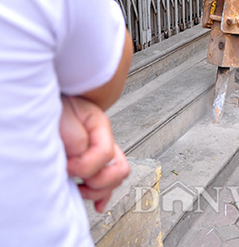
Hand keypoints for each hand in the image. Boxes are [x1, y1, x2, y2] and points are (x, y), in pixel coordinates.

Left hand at [60, 96, 129, 212]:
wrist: (48, 104)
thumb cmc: (55, 107)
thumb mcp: (63, 116)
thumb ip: (76, 137)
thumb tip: (82, 157)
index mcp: (100, 125)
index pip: (105, 154)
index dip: (85, 166)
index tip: (66, 166)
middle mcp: (105, 140)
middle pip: (120, 169)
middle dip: (98, 181)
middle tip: (78, 180)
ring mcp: (100, 152)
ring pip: (116, 179)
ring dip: (98, 190)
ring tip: (79, 188)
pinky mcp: (92, 163)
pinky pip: (108, 183)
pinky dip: (103, 195)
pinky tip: (96, 203)